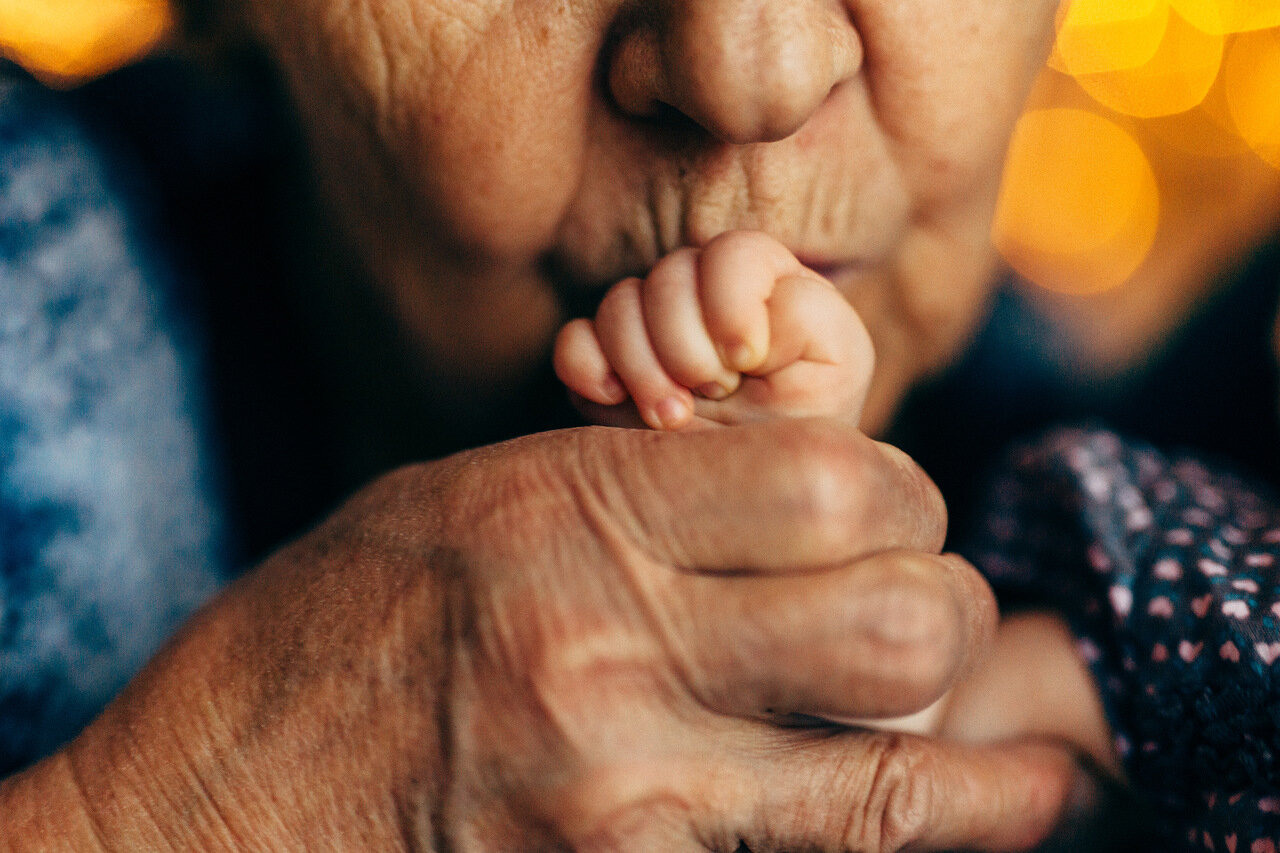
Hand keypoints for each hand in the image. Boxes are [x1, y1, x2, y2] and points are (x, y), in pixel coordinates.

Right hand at [10, 420, 1081, 850]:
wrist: (209, 814)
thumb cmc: (331, 630)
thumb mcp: (472, 498)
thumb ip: (641, 488)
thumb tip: (806, 482)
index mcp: (572, 515)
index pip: (838, 480)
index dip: (898, 488)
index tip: (886, 502)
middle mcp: (612, 654)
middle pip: (901, 620)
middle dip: (945, 601)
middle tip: (924, 597)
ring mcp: (628, 801)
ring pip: (899, 772)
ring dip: (971, 746)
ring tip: (1017, 740)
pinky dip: (921, 832)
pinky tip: (983, 810)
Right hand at [554, 230, 872, 429]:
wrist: (757, 506)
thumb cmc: (804, 439)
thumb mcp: (832, 378)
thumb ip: (808, 319)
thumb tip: (750, 307)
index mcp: (769, 285)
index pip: (732, 253)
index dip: (729, 305)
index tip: (745, 364)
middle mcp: (707, 295)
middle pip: (669, 274)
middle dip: (684, 345)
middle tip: (713, 396)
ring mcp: (654, 326)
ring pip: (618, 303)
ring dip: (641, 365)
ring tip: (671, 419)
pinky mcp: (609, 363)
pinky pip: (574, 340)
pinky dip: (586, 367)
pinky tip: (613, 402)